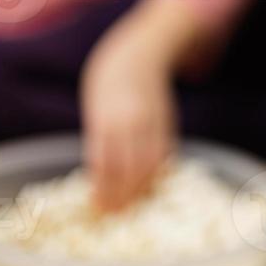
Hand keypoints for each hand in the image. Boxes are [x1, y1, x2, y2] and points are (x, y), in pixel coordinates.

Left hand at [79, 14, 178, 211]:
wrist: (140, 51)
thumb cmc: (109, 82)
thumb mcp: (96, 108)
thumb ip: (101, 138)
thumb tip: (100, 176)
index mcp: (108, 118)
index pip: (106, 163)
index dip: (104, 189)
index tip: (98, 208)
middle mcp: (132, 120)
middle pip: (129, 168)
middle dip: (123, 194)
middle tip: (115, 214)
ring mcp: (153, 120)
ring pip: (150, 163)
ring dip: (143, 187)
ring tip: (134, 203)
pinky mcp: (168, 120)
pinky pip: (165, 151)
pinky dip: (159, 170)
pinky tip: (152, 182)